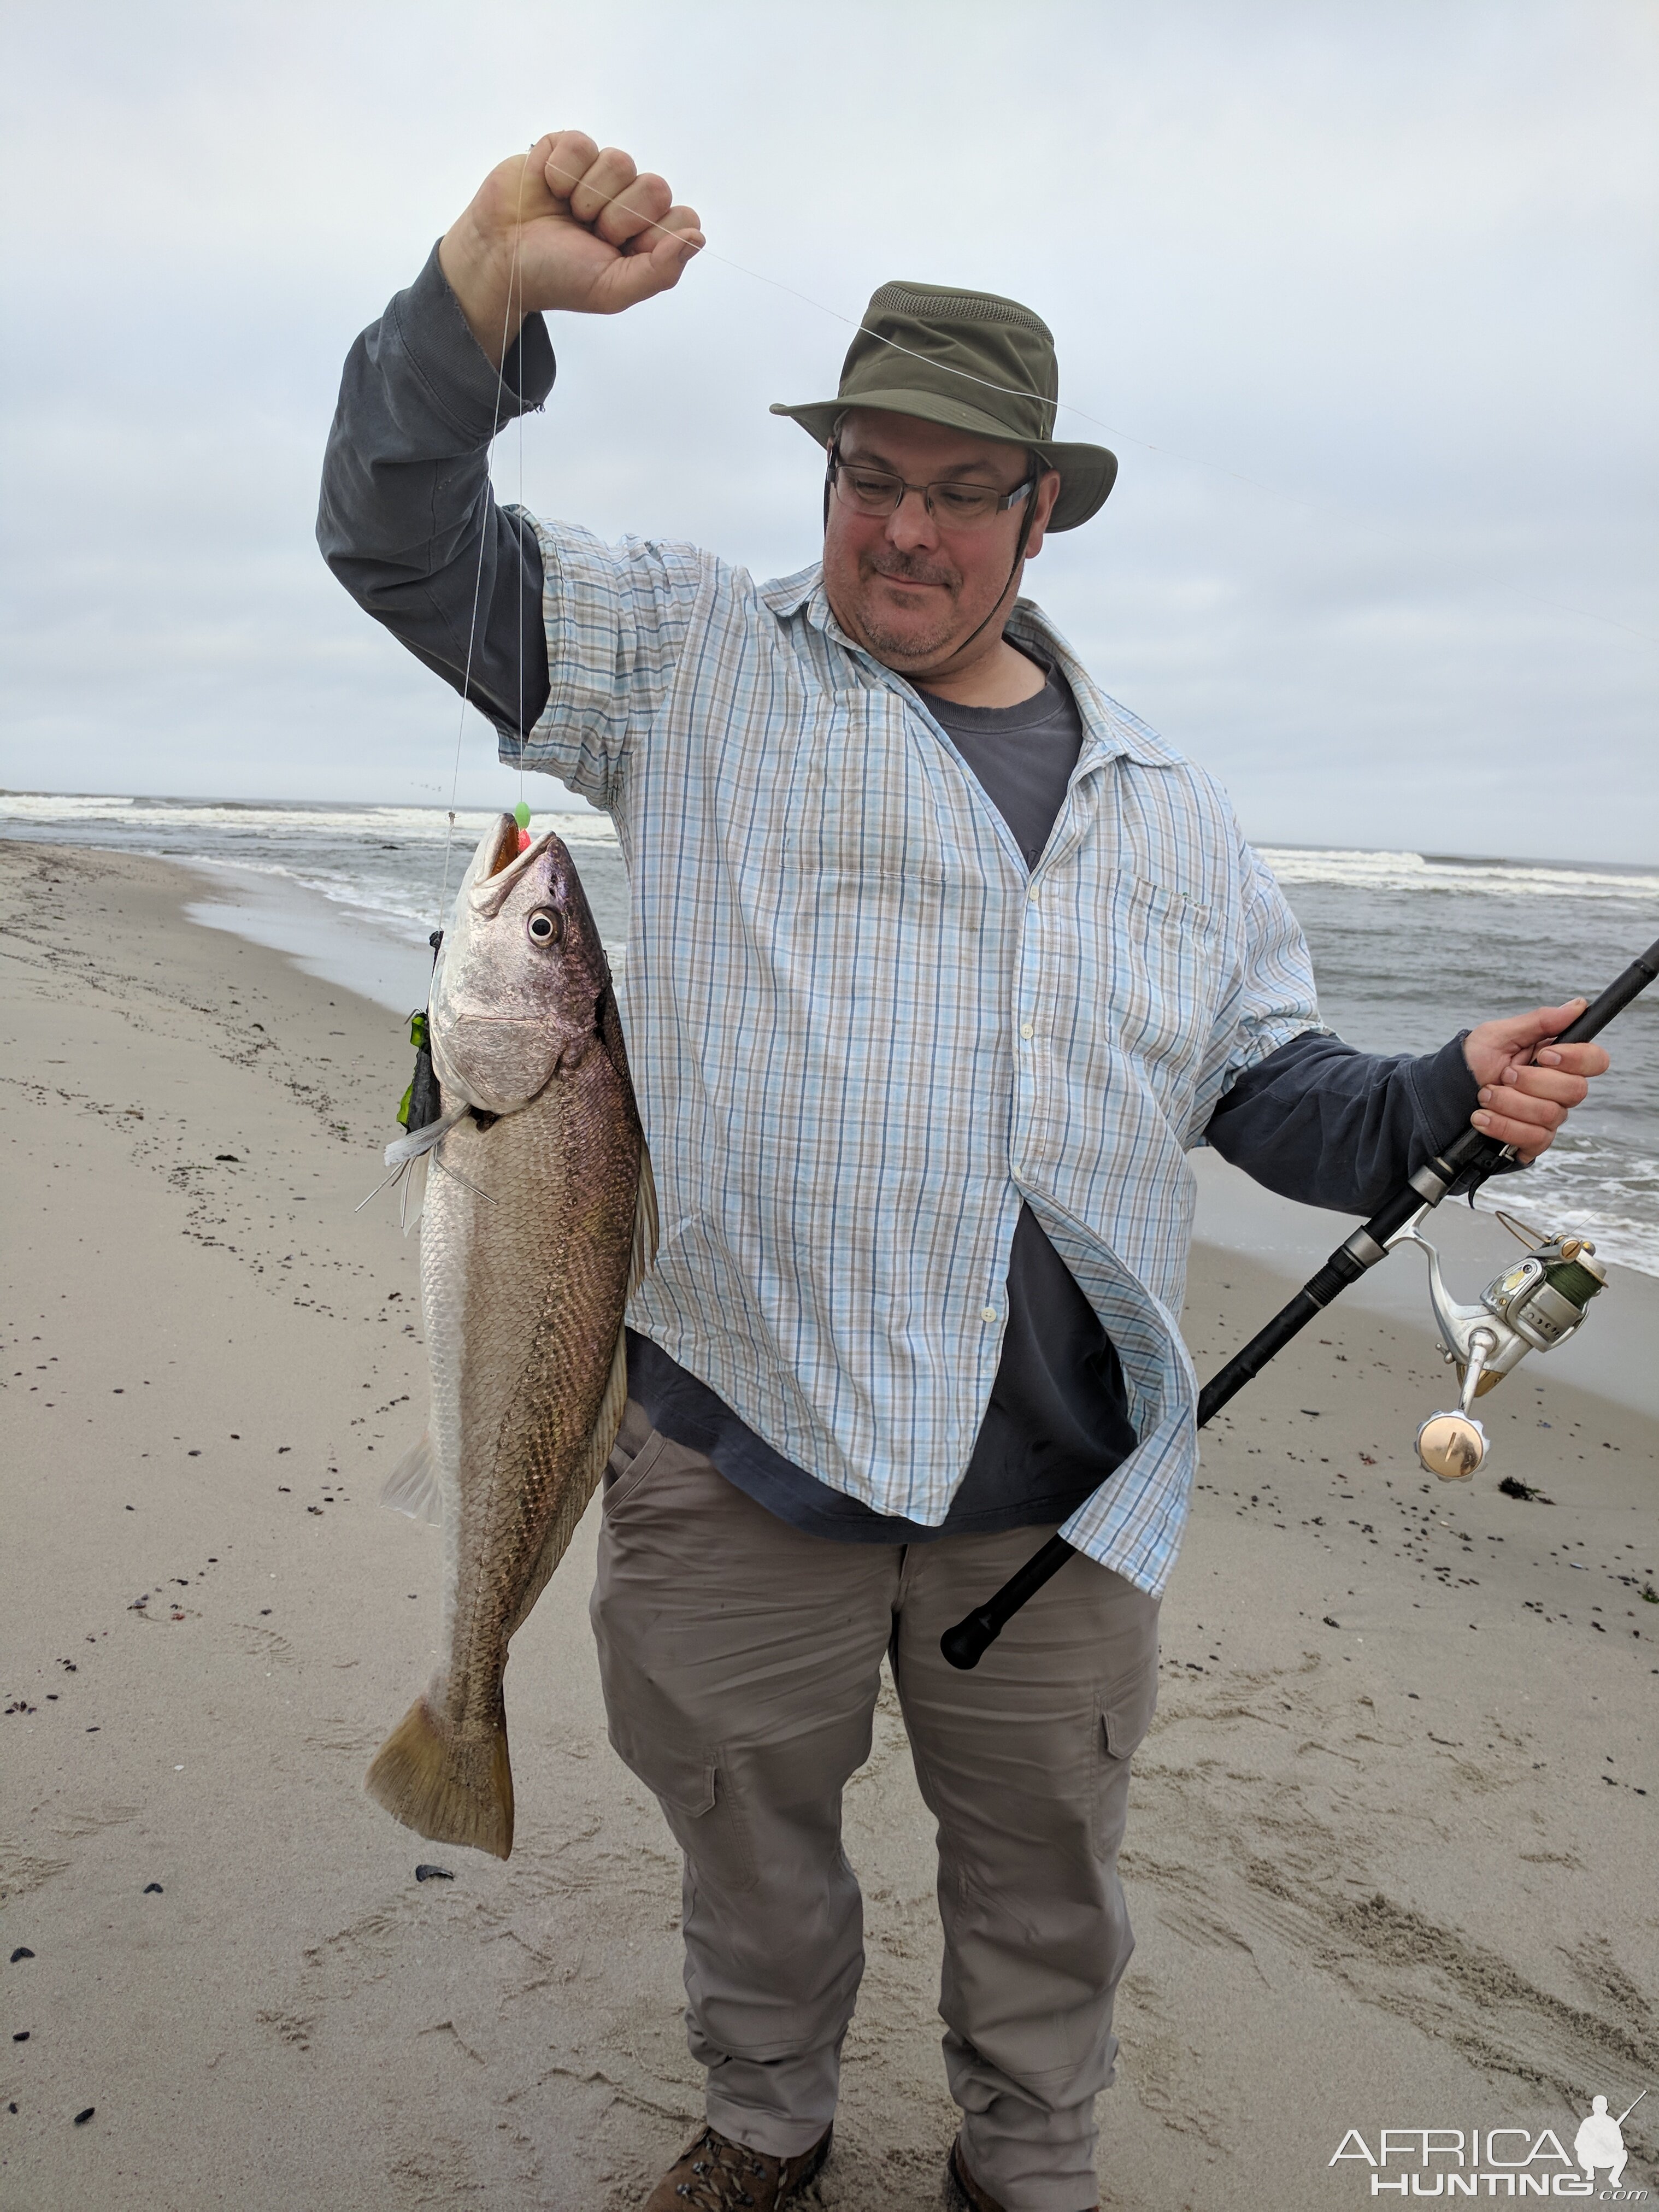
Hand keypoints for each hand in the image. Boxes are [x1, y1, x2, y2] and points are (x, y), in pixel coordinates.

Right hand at [439, 131, 704, 364]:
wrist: (499, 259)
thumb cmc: (555, 277)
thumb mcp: (612, 289)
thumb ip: (660, 271)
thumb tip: (697, 238)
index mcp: (645, 237)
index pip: (682, 218)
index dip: (653, 234)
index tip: (621, 251)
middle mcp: (628, 202)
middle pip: (655, 187)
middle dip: (618, 216)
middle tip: (589, 232)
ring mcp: (598, 173)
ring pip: (619, 161)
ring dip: (587, 195)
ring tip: (566, 213)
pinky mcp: (566, 149)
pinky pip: (580, 143)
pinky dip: (559, 171)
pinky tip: (547, 188)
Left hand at [1461, 1000, 1609, 1160]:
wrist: (1442, 1096)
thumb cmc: (1471, 1063)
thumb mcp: (1498, 1035)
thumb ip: (1539, 1021)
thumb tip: (1578, 1006)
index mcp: (1556, 1060)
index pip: (1595, 1060)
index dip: (1575, 1058)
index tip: (1544, 1055)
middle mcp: (1558, 1090)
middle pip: (1575, 1090)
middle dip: (1531, 1082)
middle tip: (1503, 1075)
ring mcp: (1547, 1118)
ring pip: (1550, 1115)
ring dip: (1509, 1103)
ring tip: (1484, 1095)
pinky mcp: (1532, 1141)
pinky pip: (1534, 1139)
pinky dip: (1502, 1126)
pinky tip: (1482, 1118)